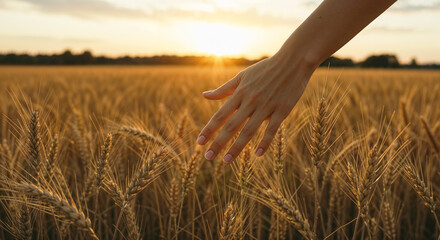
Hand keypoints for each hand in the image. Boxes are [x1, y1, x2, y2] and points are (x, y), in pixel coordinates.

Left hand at [197, 53, 314, 162]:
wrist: (293, 61)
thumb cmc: (265, 69)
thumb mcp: (242, 76)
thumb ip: (224, 89)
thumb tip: (204, 95)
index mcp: (240, 93)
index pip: (220, 115)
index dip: (209, 129)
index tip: (199, 142)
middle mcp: (250, 101)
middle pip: (231, 126)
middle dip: (218, 143)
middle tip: (207, 157)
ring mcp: (266, 106)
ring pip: (249, 131)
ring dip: (237, 147)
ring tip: (226, 161)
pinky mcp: (282, 110)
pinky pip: (272, 129)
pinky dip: (265, 142)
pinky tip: (258, 155)